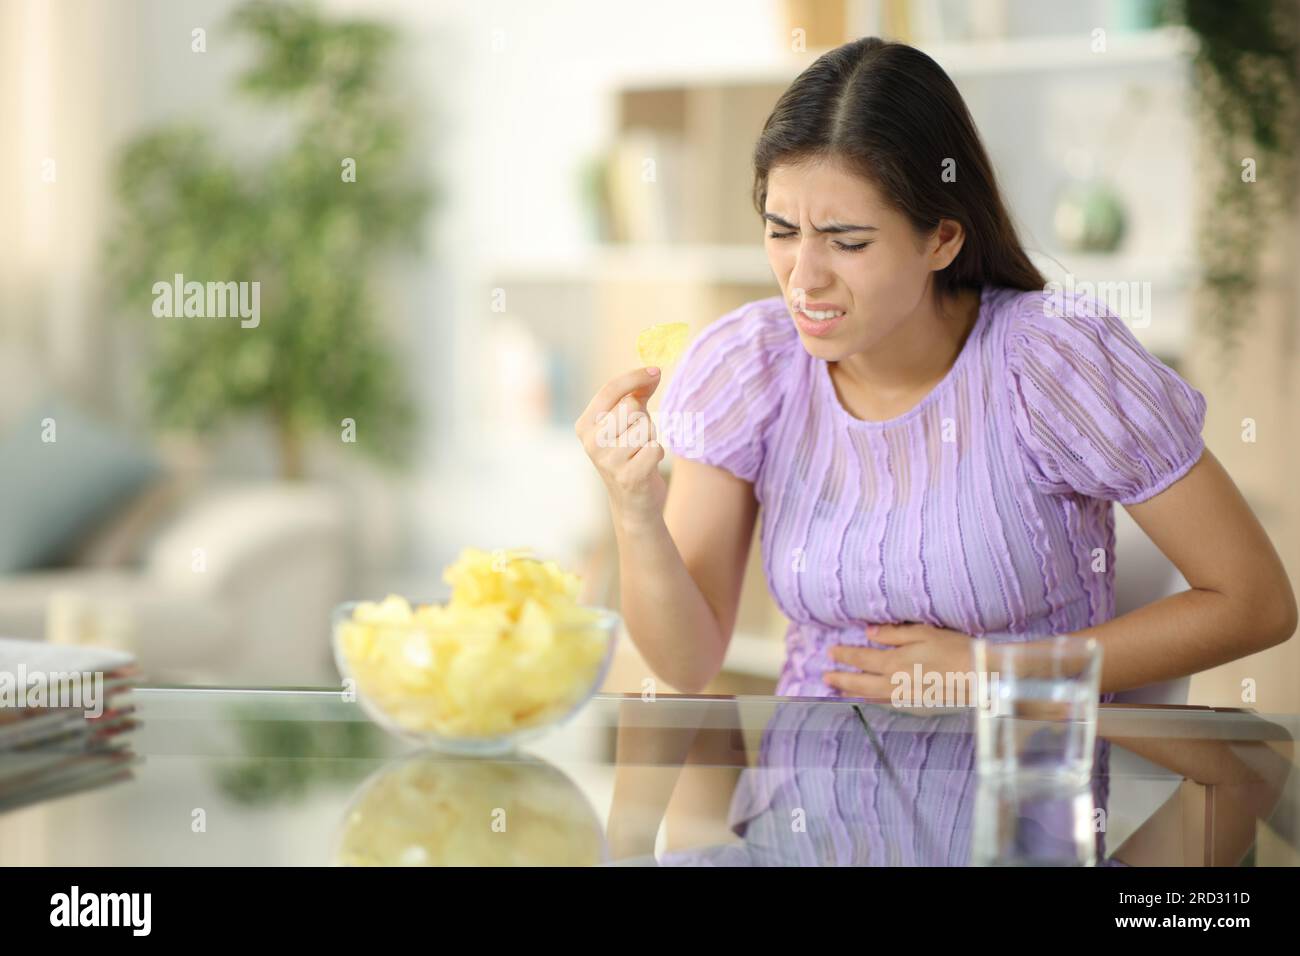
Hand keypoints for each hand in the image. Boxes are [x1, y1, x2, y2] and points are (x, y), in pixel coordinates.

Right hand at [576, 367, 666, 527]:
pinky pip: (654, 447)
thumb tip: (654, 372)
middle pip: (630, 407)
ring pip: (645, 427)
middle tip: (638, 435)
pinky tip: (647, 464)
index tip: (656, 370)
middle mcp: (591, 442)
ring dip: (651, 436)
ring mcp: (608, 461)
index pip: (609, 390)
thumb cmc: (631, 452)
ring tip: (641, 451)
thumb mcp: (628, 421)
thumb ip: (638, 394)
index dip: (634, 377)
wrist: (633, 501)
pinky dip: (657, 453)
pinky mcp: (628, 476)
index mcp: (585, 425)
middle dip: (643, 417)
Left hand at [824, 622, 977, 705]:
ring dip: (852, 692)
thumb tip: (869, 632)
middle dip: (841, 678)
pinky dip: (873, 702)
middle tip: (825, 676)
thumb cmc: (954, 649)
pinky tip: (869, 700)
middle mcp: (895, 683)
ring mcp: (905, 697)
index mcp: (894, 662)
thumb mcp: (923, 632)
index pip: (861, 659)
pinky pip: (887, 704)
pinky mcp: (916, 704)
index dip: (844, 655)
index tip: (830, 652)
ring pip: (871, 696)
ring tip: (838, 690)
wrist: (979, 676)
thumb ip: (894, 633)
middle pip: (860, 682)